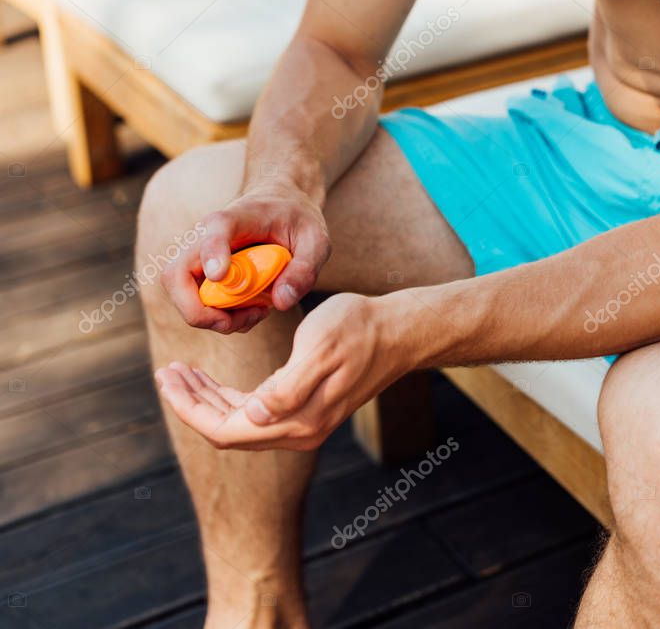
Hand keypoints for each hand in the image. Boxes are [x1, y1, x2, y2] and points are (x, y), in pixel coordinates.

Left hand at [155, 293, 407, 449]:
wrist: (396, 331)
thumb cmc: (357, 328)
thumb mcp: (318, 347)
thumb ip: (286, 387)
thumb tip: (252, 415)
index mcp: (294, 420)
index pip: (224, 429)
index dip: (189, 408)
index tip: (167, 378)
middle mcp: (296, 430)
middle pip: (226, 429)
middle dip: (190, 403)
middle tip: (165, 372)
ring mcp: (300, 422)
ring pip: (236, 421)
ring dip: (205, 399)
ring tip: (180, 372)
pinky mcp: (304, 408)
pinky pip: (252, 411)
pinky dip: (226, 397)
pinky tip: (212, 379)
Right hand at [159, 182, 329, 334]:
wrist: (281, 202)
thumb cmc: (297, 217)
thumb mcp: (315, 239)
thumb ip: (304, 269)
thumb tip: (281, 302)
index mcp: (235, 218)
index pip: (214, 233)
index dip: (212, 255)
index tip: (220, 276)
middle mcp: (206, 236)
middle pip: (176, 276)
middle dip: (200, 311)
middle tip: (240, 317)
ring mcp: (200, 256)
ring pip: (182, 295)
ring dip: (214, 318)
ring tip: (257, 311)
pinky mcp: (203, 273)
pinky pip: (197, 302)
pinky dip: (220, 317)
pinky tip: (252, 308)